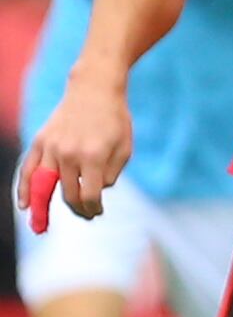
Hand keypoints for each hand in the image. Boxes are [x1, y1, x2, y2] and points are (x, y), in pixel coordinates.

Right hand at [18, 80, 130, 230]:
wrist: (94, 90)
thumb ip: (111, 174)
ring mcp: (51, 147)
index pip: (91, 195)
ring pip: (45, 186)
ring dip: (46, 208)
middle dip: (78, 209)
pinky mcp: (40, 141)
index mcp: (93, 156)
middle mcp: (69, 153)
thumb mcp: (125, 148)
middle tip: (86, 215)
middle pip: (68, 194)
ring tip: (44, 226)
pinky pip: (27, 169)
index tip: (98, 212)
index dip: (94, 209)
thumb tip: (95, 193)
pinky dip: (24, 189)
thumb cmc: (115, 120)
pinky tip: (25, 206)